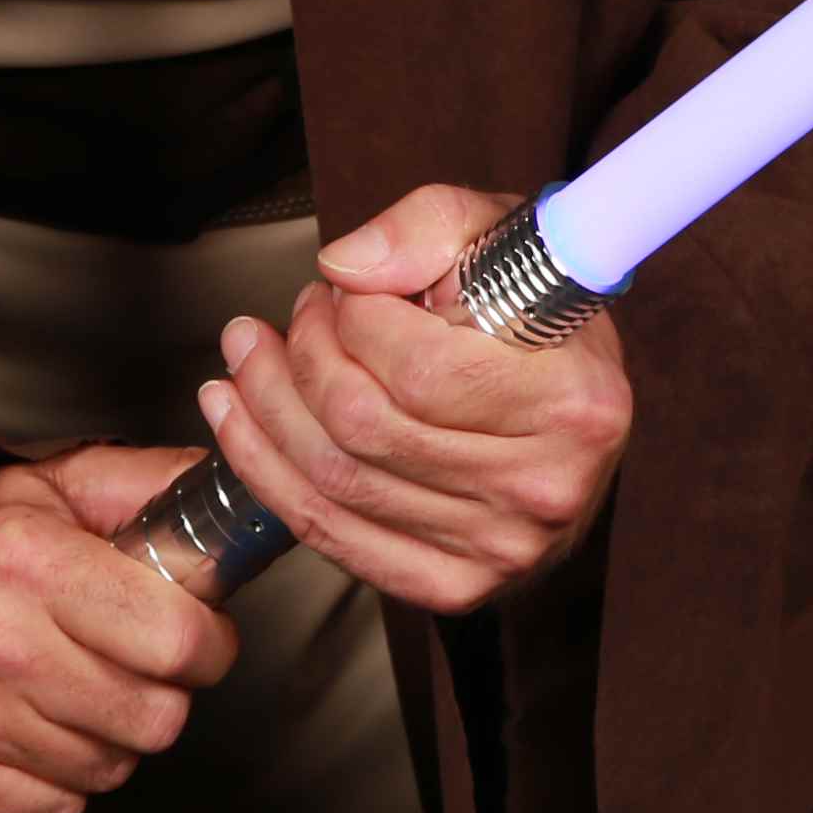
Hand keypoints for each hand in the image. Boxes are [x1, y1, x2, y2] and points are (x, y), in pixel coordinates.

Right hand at [0, 446, 241, 812]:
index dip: (206, 644)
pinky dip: (56, 781)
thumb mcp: (42, 487)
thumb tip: (222, 485)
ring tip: (63, 692)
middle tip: (126, 667)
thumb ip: (141, 484)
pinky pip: (57, 810)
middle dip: (160, 695)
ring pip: (109, 768)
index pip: (178, 639)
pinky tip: (25, 733)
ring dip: (106, 738)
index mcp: (27, 557)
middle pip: (155, 717)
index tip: (194, 637)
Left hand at [194, 184, 633, 614]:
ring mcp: (498, 550)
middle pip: (366, 427)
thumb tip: (345, 266)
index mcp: (575, 403)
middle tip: (297, 314)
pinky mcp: (453, 587)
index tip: (343, 289)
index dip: (354, 319)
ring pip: (336, 481)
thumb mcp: (502, 236)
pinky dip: (266, 472)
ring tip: (248, 353)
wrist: (573, 406)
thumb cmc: (535, 314)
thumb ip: (429, 226)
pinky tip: (237, 418)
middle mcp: (543, 488)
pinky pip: (331, 533)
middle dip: (302, 357)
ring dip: (266, 408)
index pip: (420, 368)